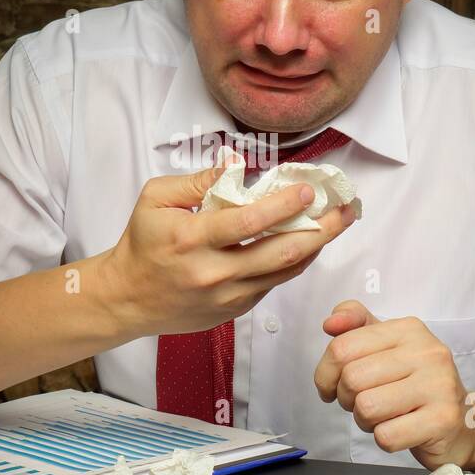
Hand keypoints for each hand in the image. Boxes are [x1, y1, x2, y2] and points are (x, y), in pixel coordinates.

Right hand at [99, 163, 356, 337]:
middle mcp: (214, 272)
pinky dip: (295, 261)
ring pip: (285, 271)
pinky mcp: (235, 310)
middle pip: (280, 252)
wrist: (128, 298)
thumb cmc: (142, 243)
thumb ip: (197, 181)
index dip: (283, 206)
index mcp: (192, 239)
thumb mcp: (156, 199)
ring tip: (338, 222)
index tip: (308, 191)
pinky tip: (309, 241)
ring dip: (316, 245)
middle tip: (346, 208)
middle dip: (320, 229)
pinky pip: (274, 284)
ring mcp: (227, 296)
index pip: (248, 222)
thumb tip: (236, 165)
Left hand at [314, 300, 474, 470]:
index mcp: (408, 329)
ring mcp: (439, 385)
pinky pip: (386, 436)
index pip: (342, 347)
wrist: (466, 424)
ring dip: (365, 421)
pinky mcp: (443, 420)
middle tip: (364, 404)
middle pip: (352, 378)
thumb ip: (354, 327)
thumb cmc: (415, 386)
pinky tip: (401, 430)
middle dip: (347, 399)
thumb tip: (330, 323)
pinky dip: (385, 439)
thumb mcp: (386, 348)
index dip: (326, 374)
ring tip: (384, 416)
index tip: (333, 387)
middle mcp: (427, 351)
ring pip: (367, 408)